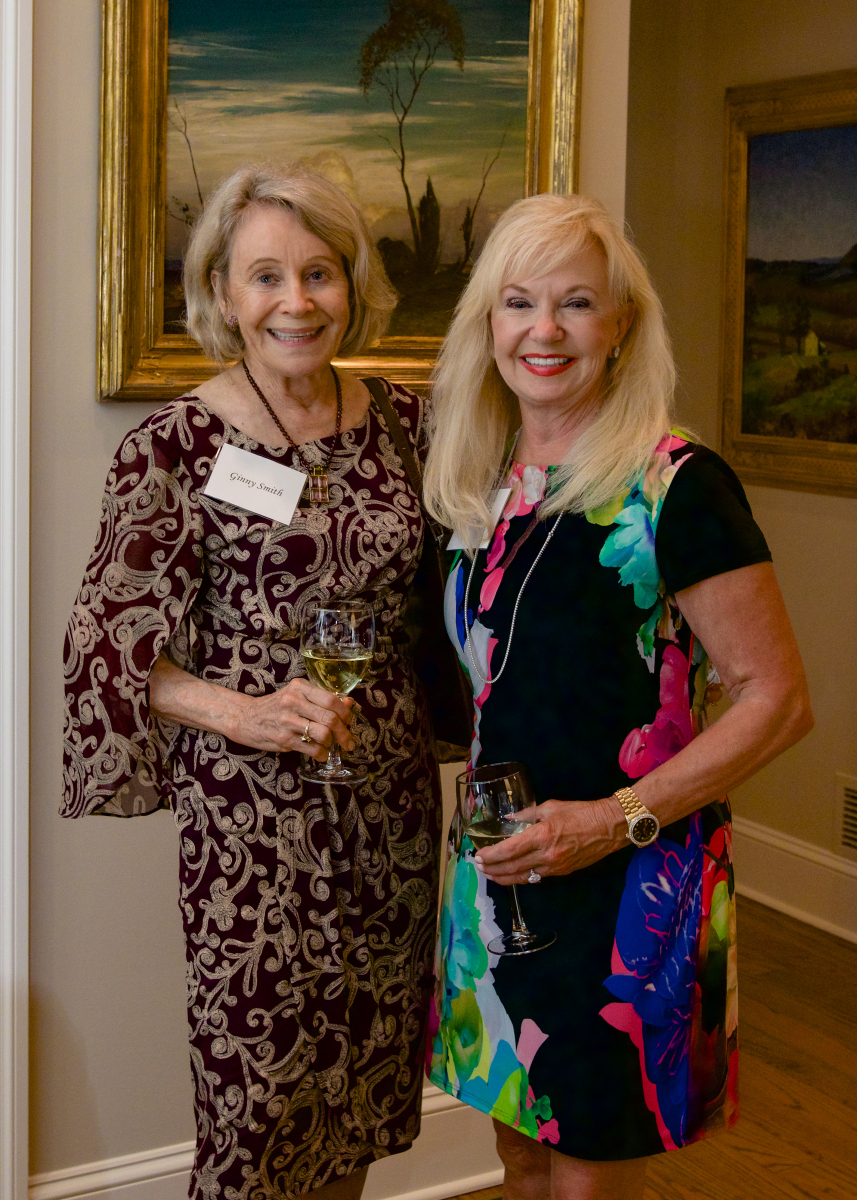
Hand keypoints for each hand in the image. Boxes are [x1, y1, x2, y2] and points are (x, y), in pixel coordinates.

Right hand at [231, 678, 355, 760]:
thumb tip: (349, 702)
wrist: (246, 717)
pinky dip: (321, 754)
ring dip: (332, 743)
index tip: (348, 721)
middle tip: (348, 740)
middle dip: (344, 732)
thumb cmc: (276, 706)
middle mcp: (293, 701)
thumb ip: (322, 698)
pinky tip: (321, 754)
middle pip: (330, 718)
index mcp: (299, 687)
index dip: (345, 713)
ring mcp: (287, 721)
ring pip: (323, 734)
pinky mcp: (283, 739)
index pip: (331, 699)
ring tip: (330, 745)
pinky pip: (311, 749)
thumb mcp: (297, 695)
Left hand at [474, 798, 625, 884]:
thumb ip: (527, 815)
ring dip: (503, 877)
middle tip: (478, 866)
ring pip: (522, 877)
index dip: (491, 855)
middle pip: (512, 868)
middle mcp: (547, 855)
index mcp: (542, 836)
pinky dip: (520, 877)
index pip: (510, 850)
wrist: (610, 827)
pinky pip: (536, 878)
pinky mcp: (562, 872)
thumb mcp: (551, 807)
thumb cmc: (581, 812)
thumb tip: (509, 820)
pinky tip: (511, 874)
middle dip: (492, 869)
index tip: (479, 855)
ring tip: (489, 874)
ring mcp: (555, 867)